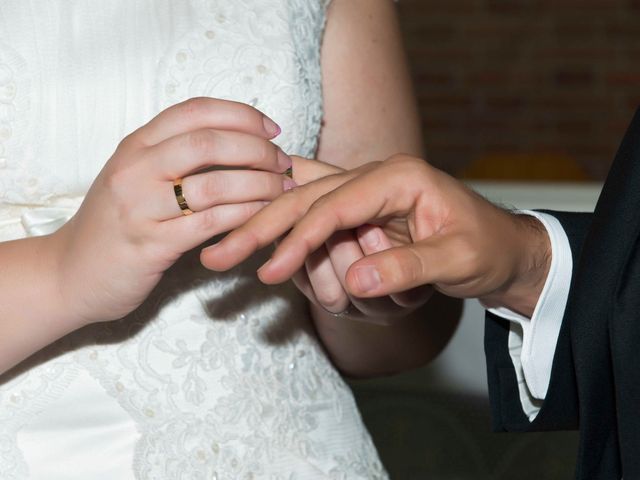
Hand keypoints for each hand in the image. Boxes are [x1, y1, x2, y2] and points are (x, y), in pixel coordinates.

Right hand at [52, 97, 291, 325]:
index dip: (241, 114)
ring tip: (283, 190)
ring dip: (260, 185)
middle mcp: (135, 168)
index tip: (272, 129)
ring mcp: (140, 206)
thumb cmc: (115, 223)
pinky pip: (211, 223)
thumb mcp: (137, 176)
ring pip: (215, 184)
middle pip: (209, 142)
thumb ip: (175, 156)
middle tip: (283, 163)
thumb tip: (239, 141)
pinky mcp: (151, 244)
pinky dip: (245, 216)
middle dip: (257, 149)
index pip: (196, 111)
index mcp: (136, 145)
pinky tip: (264, 216)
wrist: (70, 273)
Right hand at [201, 155, 550, 316]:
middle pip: (300, 202)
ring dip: (326, 275)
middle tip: (217, 256)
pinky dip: (327, 274)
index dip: (298, 238)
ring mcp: (360, 203)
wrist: (502, 251)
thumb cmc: (487, 248)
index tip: (268, 269)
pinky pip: (323, 248)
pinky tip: (363, 292)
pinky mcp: (356, 224)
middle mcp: (371, 182)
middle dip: (259, 230)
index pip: (333, 205)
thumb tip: (356, 280)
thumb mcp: (459, 259)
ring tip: (385, 300)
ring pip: (310, 232)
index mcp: (397, 177)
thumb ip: (409, 267)